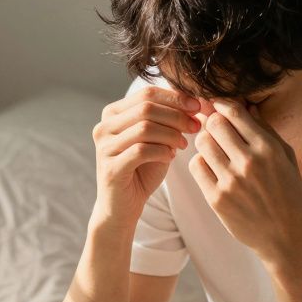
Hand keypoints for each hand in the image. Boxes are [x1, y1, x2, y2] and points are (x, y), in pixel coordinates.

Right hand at [91, 86, 200, 230]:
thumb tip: (195, 100)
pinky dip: (162, 151)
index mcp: (113, 114)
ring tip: (183, 144)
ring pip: (144, 127)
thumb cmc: (142, 171)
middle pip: (146, 107)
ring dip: (171, 134)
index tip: (198, 106)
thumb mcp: (158, 140)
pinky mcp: (111, 168)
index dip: (175, 97)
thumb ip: (169, 120)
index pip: (146, 93)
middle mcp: (104, 127)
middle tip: (195, 126)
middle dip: (176, 115)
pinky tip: (171, 157)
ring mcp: (104, 147)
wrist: (123, 207)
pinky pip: (141, 151)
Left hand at [187, 100, 301, 264]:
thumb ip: (266, 130)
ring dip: (206, 142)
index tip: (219, 107)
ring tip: (215, 150)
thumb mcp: (286, 157)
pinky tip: (212, 168)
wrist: (286, 236)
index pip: (234, 113)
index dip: (222, 105)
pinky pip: (196, 166)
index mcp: (268, 149)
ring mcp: (231, 182)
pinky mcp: (216, 199)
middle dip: (212, 123)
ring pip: (202, 143)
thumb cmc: (288, 193)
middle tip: (216, 130)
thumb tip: (245, 105)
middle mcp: (249, 163)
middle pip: (213, 124)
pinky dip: (201, 163)